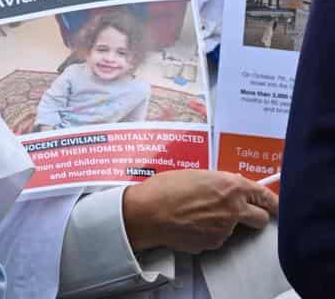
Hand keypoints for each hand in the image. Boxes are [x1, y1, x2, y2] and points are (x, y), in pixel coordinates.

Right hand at [122, 169, 278, 253]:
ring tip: (198, 214)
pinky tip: (191, 224)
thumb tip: (231, 188)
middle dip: (255, 215)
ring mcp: (225, 229)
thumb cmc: (165, 189)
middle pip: (261, 218)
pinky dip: (209, 232)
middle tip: (240, 211)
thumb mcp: (196, 175)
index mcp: (232, 187)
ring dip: (225, 223)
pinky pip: (217, 237)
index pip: (266, 196)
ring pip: (235, 228)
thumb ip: (220, 182)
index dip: (271, 200)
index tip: (273, 204)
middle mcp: (234, 209)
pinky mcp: (213, 243)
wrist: (146, 212)